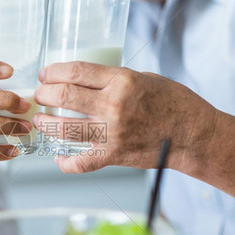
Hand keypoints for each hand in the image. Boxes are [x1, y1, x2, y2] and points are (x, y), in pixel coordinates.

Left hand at [33, 61, 217, 172]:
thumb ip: (114, 79)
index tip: (46, 74)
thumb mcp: (144, 78)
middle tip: (40, 95)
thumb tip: (85, 80)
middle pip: (64, 96)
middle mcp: (114, 105)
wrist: (193, 135)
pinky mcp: (114, 155)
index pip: (76, 71)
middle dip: (45, 93)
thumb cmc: (174, 103)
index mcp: (122, 81)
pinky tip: (58, 157)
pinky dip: (66, 162)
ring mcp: (112, 133)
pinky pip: (81, 163)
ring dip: (47, 124)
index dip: (54, 71)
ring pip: (65, 128)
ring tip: (41, 120)